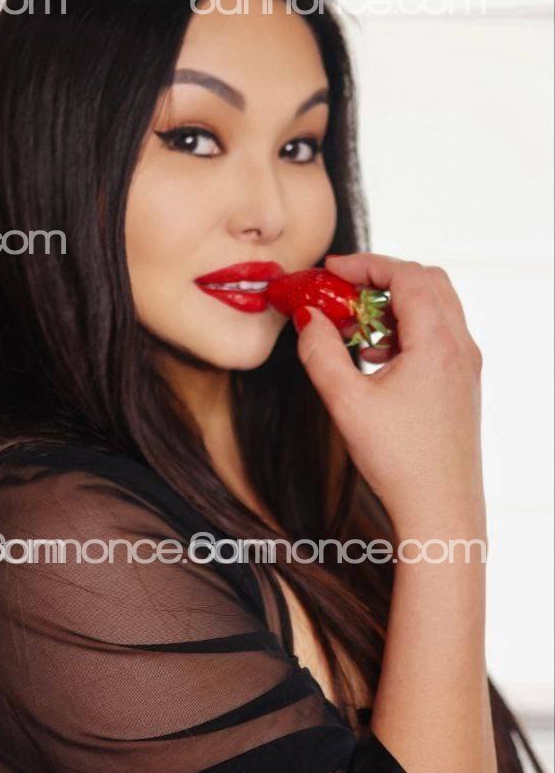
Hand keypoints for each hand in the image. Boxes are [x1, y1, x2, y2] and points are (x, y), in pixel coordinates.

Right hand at [294, 253, 485, 531]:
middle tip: (341, 291)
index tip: (329, 271)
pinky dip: (406, 331)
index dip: (364, 265)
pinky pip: (437, 337)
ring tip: (353, 327)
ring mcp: (465, 366)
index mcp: (437, 342)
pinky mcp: (461, 386)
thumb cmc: (400, 461)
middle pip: (426, 282)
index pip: (405, 275)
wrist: (440, 508)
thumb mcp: (346, 403)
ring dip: (393, 306)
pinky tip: (374, 358)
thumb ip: (321, 353)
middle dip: (381, 278)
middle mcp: (460, 347)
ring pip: (435, 309)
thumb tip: (307, 318)